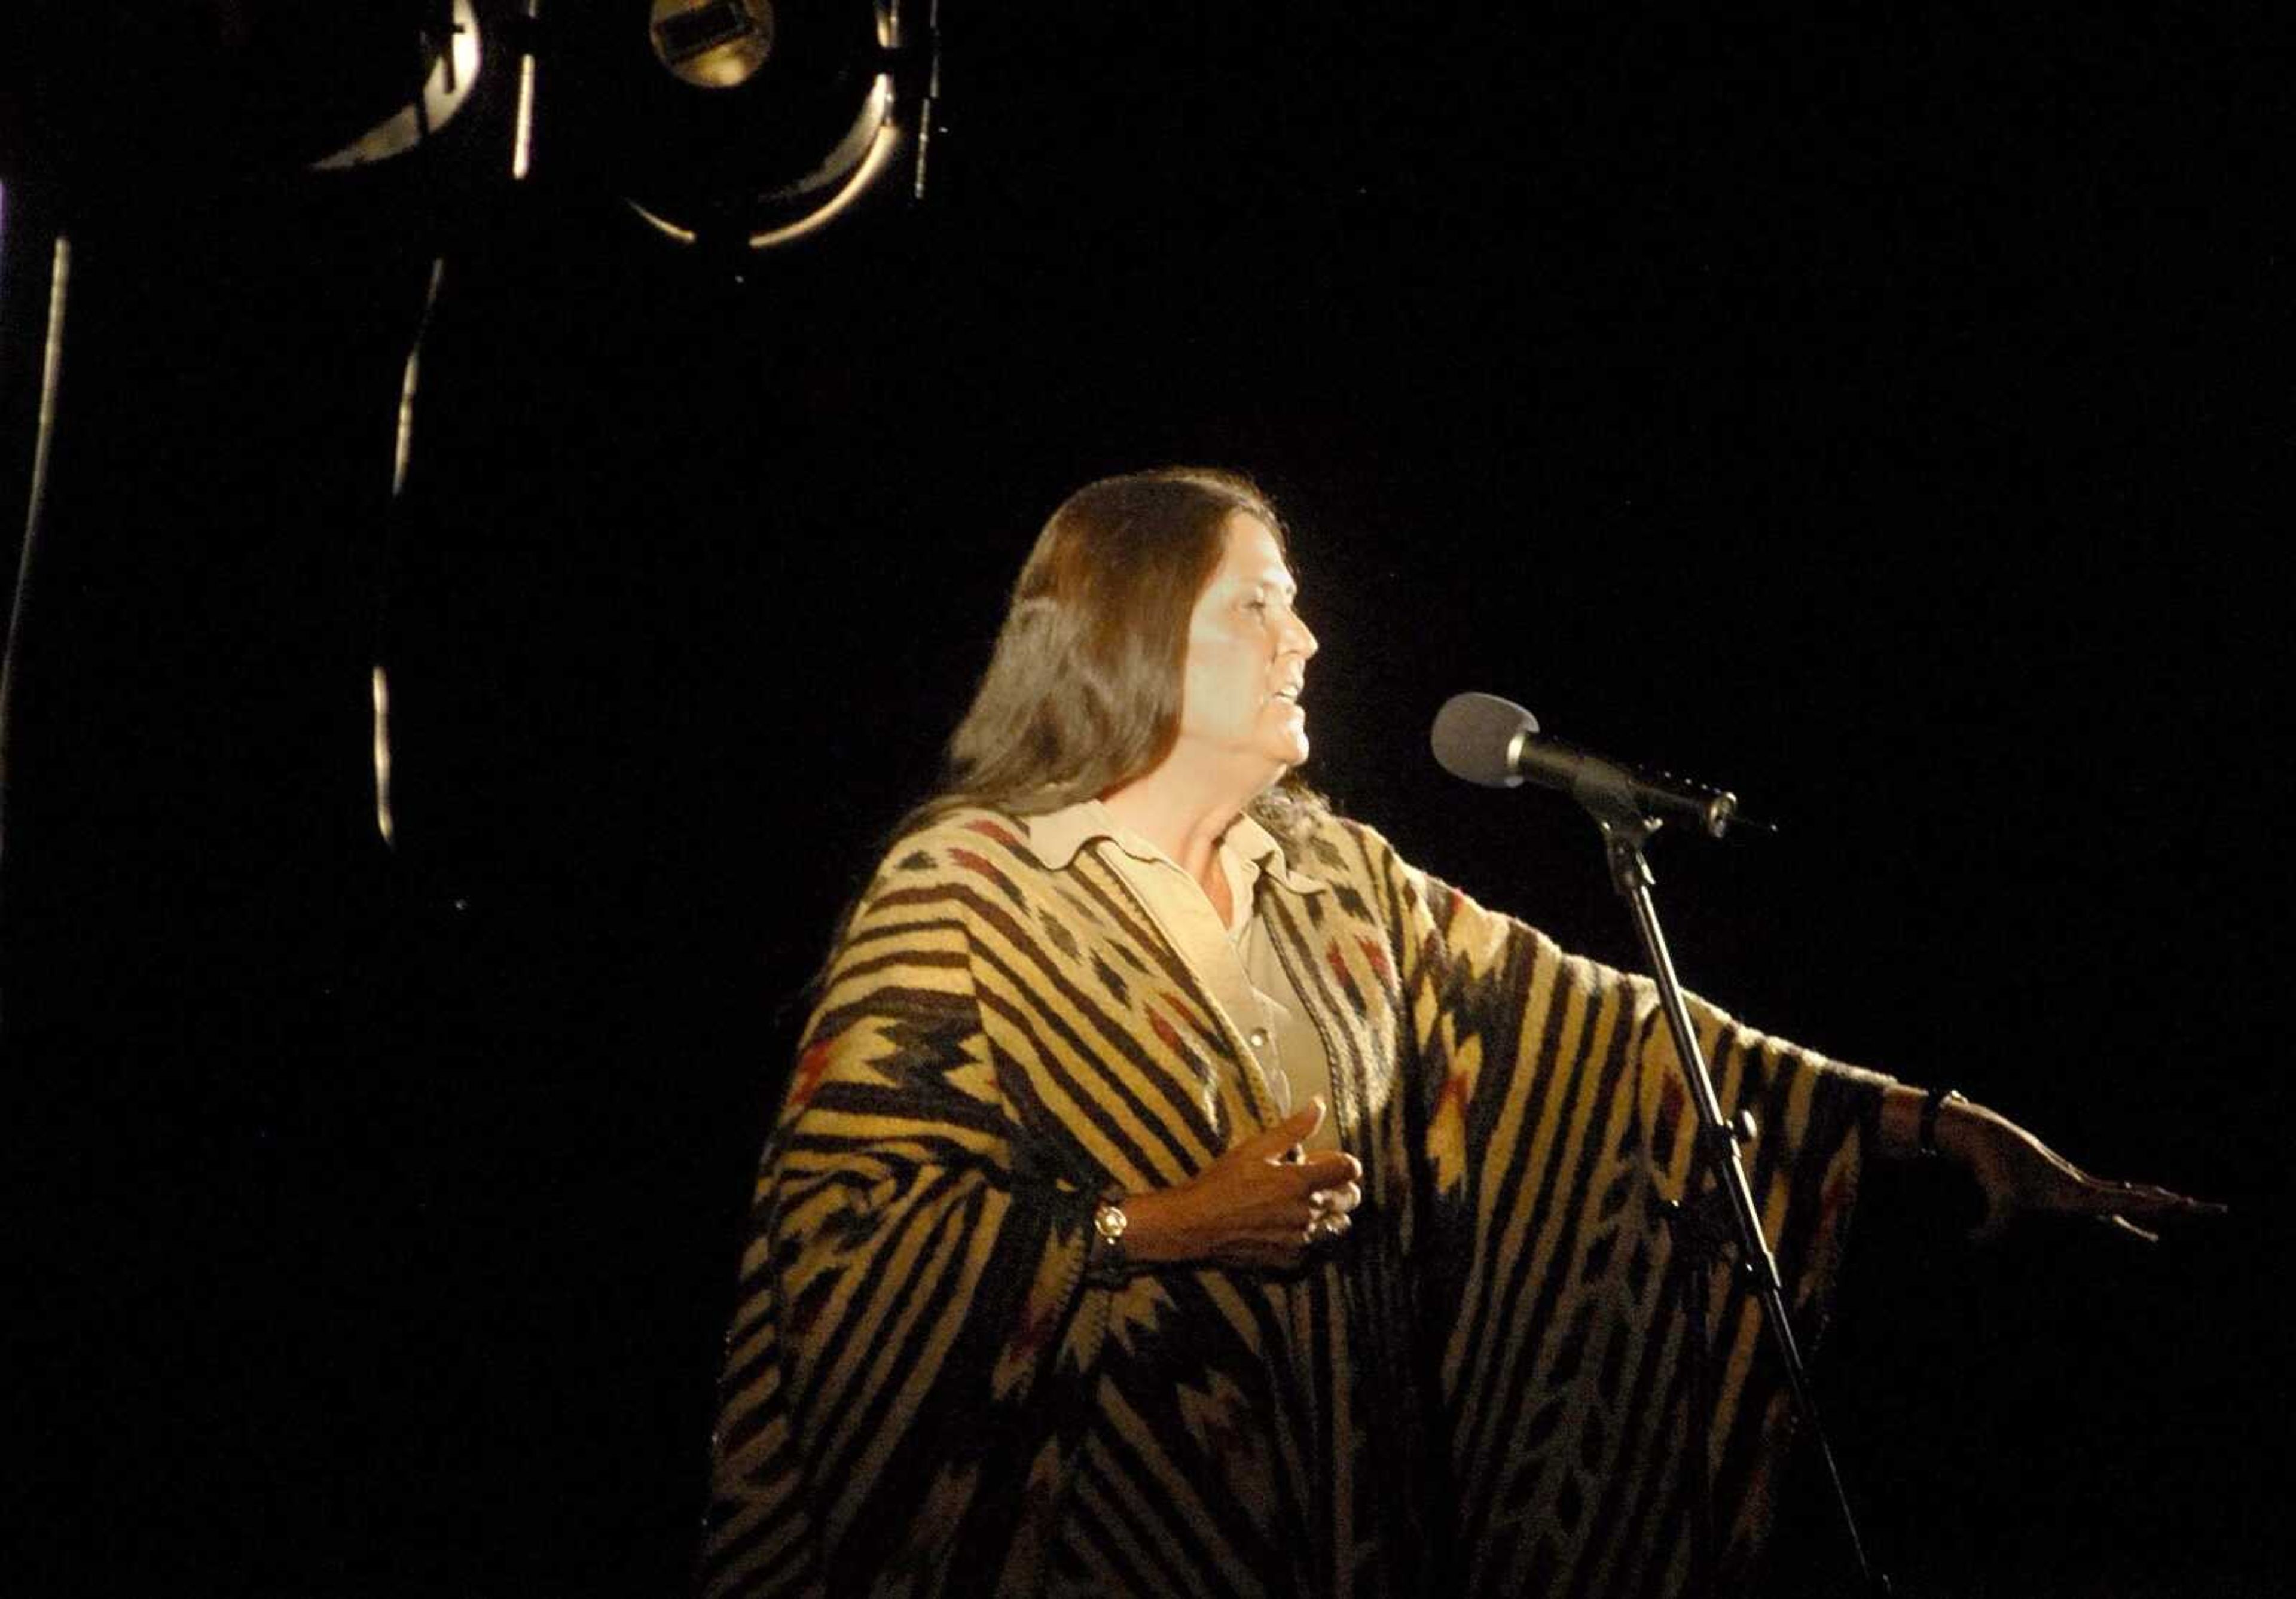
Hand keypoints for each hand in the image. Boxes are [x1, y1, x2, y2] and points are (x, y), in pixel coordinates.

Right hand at [1121, 1099, 1364, 1271]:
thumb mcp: (1256, 1148)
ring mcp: (1300, 1239)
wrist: (1195, 1224)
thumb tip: (1319, 1104)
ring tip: (1302, 1202)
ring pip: (1336, 1225)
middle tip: (1312, 1178)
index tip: (1321, 1159)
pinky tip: (1286, 1225)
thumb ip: (1294, 1128)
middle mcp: (1308, 1213)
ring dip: (1328, 1212)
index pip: (1350, 1169)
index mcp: (1302, 1182)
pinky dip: (1307, 1235)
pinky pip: (1312, 1247)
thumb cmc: (1222, 1182)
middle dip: (1340, 1185)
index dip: (1341, 1160)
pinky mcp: (1288, 1257)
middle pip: (1350, 1198)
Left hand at [1935, 1097, 2225, 1243]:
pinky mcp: (2079, 1186)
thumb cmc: (1998, 1176)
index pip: (2124, 1203)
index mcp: (2080, 1197)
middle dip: (2178, 1207)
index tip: (2181, 1202)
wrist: (1994, 1141)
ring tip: (2192, 1206)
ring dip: (2162, 1203)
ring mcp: (2087, 1187)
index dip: (2152, 1206)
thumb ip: (1989, 1233)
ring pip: (2134, 1197)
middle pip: (2143, 1199)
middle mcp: (2090, 1190)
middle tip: (2215, 1208)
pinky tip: (2153, 1198)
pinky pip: (2118, 1197)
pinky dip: (2140, 1199)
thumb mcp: (1997, 1208)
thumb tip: (1968, 1246)